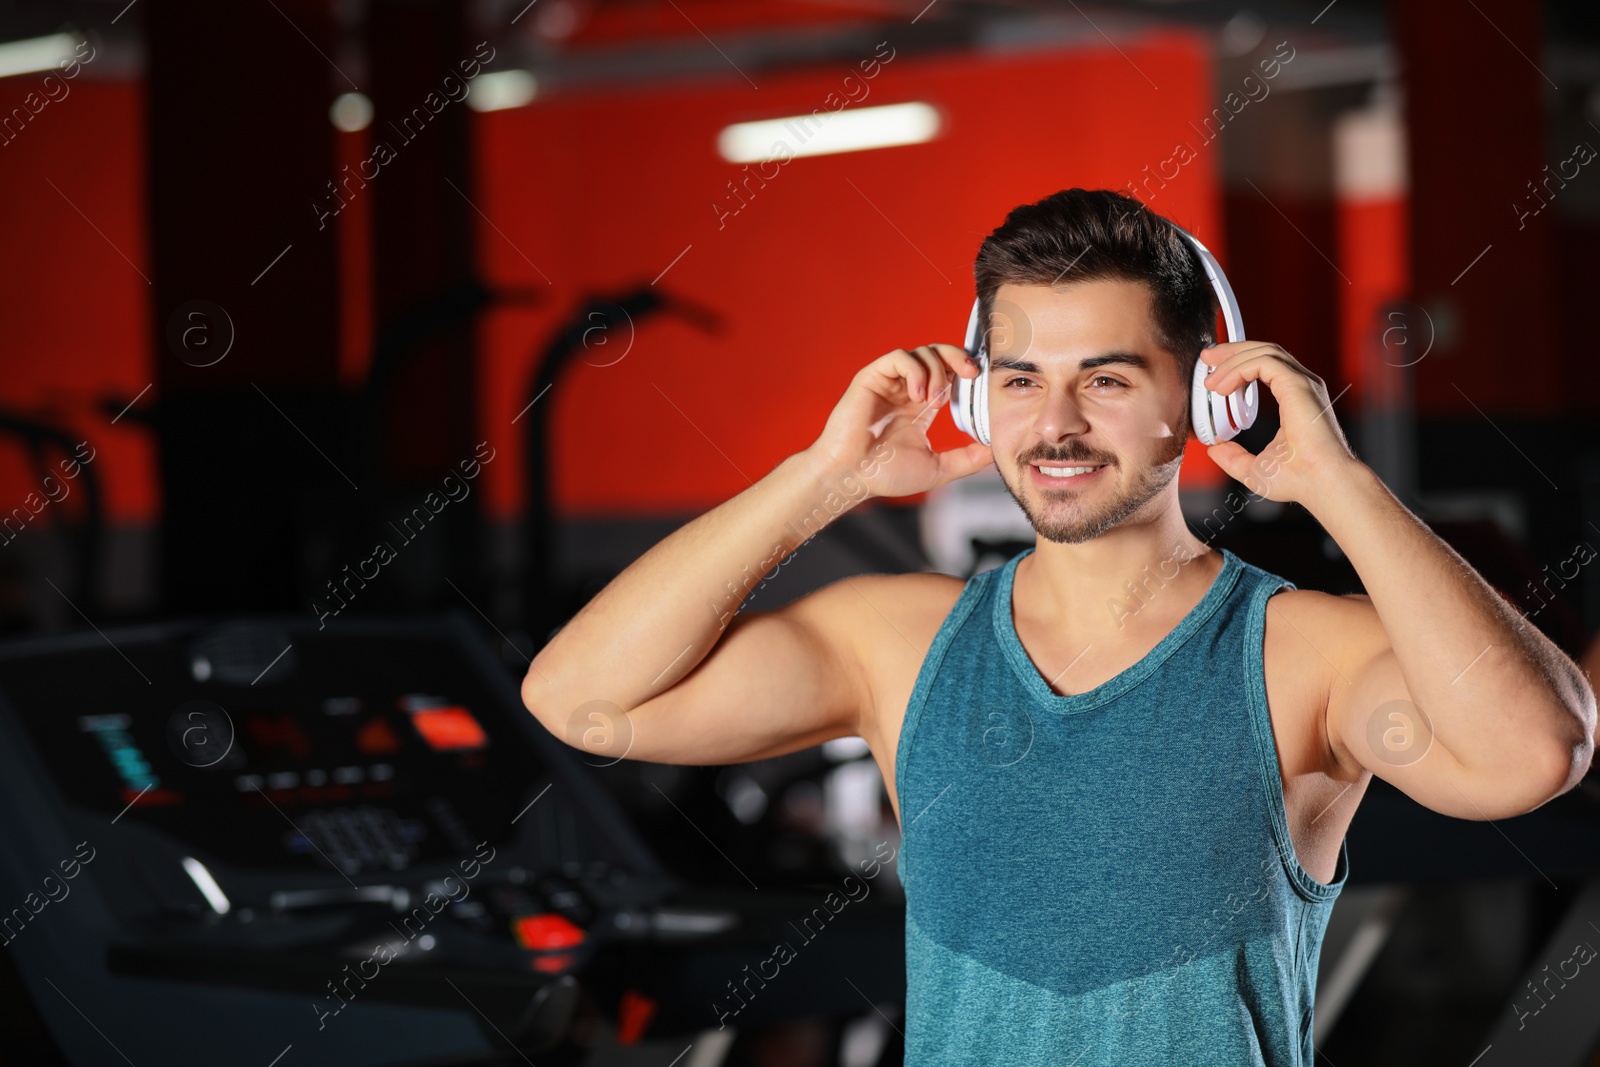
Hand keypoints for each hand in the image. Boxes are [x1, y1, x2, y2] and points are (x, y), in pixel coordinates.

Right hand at [806, 343, 993, 499]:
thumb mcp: (937, 469)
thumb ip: (966, 459)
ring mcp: (889, 382)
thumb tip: (995, 451)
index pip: (949, 374)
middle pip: (938, 354)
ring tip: (933, 400)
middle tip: (971, 373)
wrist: (850, 476)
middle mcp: (906, 390)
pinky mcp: (872, 377)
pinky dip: (915, 370)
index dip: (967, 372)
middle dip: (958, 357)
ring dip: (936, 370)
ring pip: (921, 352)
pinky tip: (917, 395)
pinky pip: (899, 357)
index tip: (981, 382)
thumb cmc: (884, 475)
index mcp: (921, 406)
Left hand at [1198, 341, 1360, 506]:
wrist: (1323, 485)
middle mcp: (1301, 386)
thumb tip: (1215, 448)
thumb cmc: (1301, 480)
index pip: (1265, 366)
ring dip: (1232, 360)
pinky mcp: (1297, 385)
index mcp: (1295, 399)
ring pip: (1263, 352)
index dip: (1238, 364)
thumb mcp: (1254, 469)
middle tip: (1206, 358)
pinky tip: (1222, 387)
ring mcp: (1302, 383)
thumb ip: (1233, 458)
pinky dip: (1239, 369)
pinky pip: (1264, 363)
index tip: (1213, 374)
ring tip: (1210, 381)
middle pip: (1264, 352)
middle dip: (1232, 351)